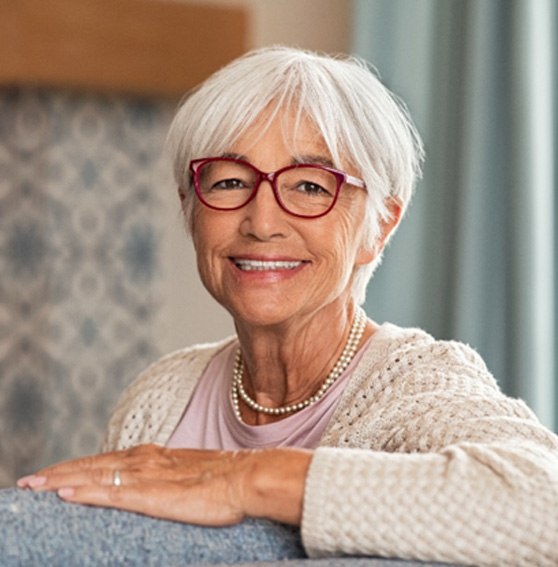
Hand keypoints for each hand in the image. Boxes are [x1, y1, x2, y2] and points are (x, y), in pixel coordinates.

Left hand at [17, 444, 312, 525]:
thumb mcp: (190, 474)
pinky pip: (113, 493)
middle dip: (59, 473)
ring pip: (96, 475)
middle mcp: (146, 460)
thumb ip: (169, 477)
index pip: (107, 460)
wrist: (248, 476)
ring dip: (62, 480)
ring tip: (35, 487)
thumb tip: (159, 485)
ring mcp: (149, 476)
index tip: (54, 475)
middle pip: (93, 464)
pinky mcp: (155, 494)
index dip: (78, 467)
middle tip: (28, 482)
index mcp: (155, 456)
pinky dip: (86, 492)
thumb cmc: (226, 479)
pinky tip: (66, 496)